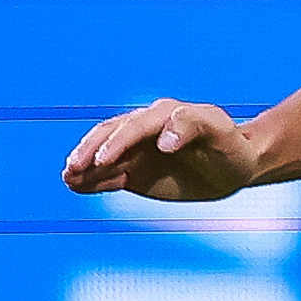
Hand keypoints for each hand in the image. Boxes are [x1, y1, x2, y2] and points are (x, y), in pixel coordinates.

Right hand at [63, 98, 265, 200]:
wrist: (233, 166)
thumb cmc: (230, 146)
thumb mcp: (220, 133)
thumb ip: (193, 125)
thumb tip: (164, 140)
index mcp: (165, 115)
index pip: (135, 126)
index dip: (118, 142)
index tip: (103, 161)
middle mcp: (145, 129)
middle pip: (110, 136)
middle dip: (90, 151)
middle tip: (74, 168)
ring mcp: (136, 150)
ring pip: (102, 154)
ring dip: (84, 164)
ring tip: (68, 177)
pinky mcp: (133, 171)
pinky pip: (107, 175)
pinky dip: (90, 180)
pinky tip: (74, 185)